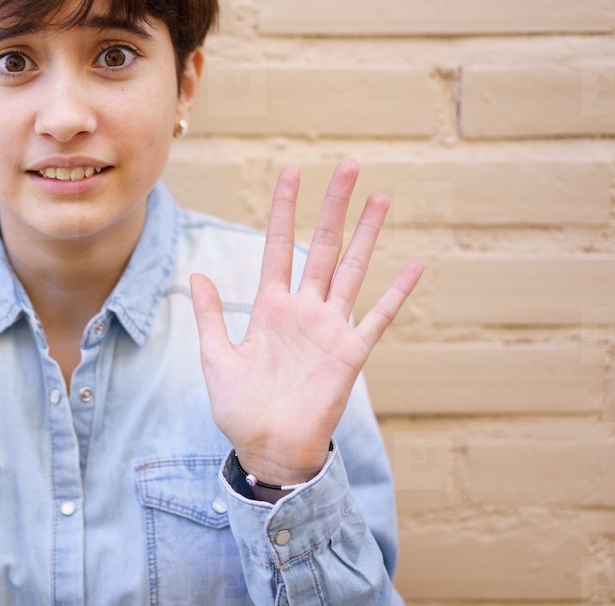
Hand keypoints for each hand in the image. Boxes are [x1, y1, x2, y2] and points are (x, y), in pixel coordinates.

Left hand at [190, 160, 422, 486]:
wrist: (268, 450)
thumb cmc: (239, 408)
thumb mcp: (215, 357)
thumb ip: (211, 315)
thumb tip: (199, 274)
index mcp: (269, 308)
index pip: (279, 247)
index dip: (285, 210)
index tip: (292, 172)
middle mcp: (303, 310)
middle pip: (322, 246)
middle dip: (333, 206)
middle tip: (348, 165)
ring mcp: (329, 329)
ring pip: (351, 270)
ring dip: (367, 235)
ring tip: (381, 197)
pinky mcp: (349, 354)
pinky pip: (377, 318)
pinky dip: (396, 293)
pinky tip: (415, 266)